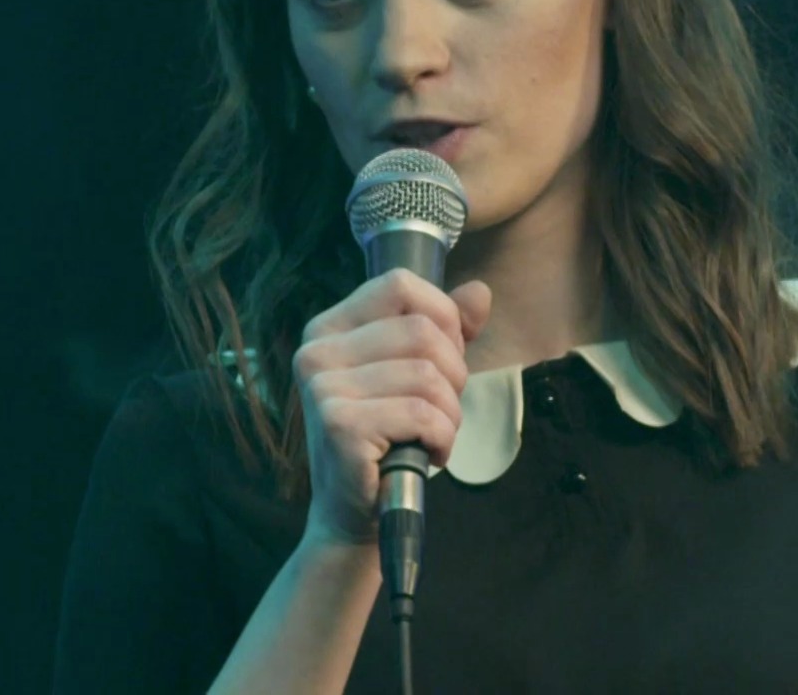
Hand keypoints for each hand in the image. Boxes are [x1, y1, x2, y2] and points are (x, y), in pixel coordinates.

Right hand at [292, 269, 491, 547]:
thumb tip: (480, 292)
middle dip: (453, 374)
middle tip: (437, 410)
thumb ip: (448, 329)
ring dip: (449, 414)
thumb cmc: (390, 435)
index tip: (443, 358)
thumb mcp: (420, 372)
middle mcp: (316, 351)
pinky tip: (426, 455)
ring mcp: (323, 388)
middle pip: (424, 331)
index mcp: (329, 327)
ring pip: (429, 375)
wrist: (354, 512)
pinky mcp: (339, 426)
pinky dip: (442, 438)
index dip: (442, 317)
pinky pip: (424, 414)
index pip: (401, 285)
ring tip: (430, 435)